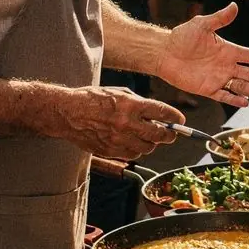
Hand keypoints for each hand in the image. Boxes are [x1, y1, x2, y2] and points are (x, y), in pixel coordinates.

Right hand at [48, 86, 185, 159]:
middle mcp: (127, 124)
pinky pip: (132, 155)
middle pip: (159, 135)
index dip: (175, 118)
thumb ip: (139, 103)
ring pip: (147, 148)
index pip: (162, 112)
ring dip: (151, 143)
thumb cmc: (92, 99)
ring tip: (147, 136)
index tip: (180, 120)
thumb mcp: (119, 93)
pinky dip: (137, 150)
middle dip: (169, 135)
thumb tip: (157, 114)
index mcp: (131, 105)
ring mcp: (118, 140)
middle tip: (171, 134)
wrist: (68, 113)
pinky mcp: (110, 151)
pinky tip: (133, 142)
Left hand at [154, 3, 248, 106]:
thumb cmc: (182, 37)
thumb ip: (220, 18)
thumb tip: (234, 6)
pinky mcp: (207, 88)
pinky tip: (246, 102)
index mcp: (228, 50)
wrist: (164, 52)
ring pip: (242, 86)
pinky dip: (235, 99)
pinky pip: (224, 95)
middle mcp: (226, 65)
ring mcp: (218, 78)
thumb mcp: (202, 25)